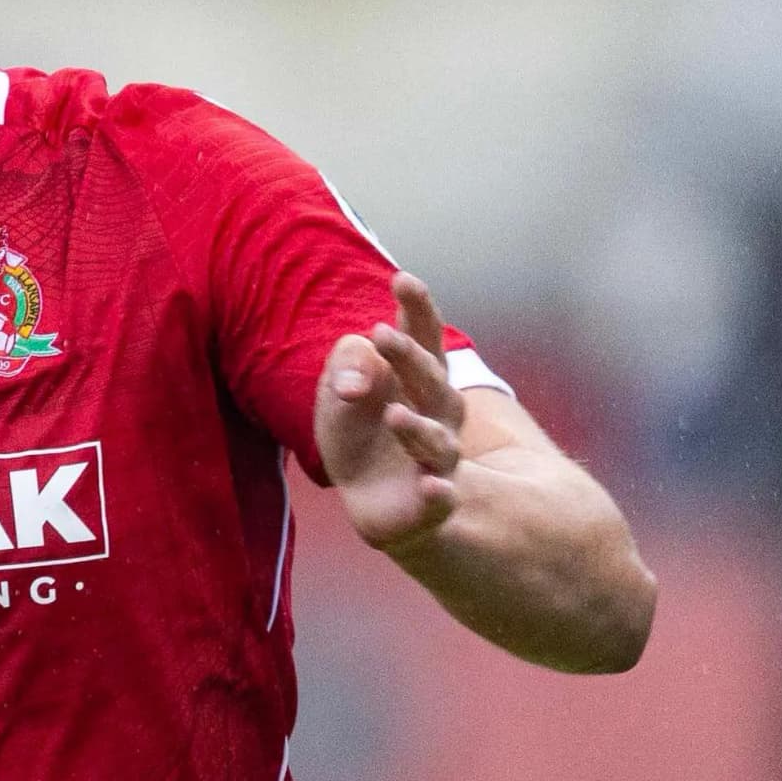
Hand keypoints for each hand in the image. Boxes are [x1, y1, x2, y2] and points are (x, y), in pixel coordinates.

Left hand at [314, 271, 471, 550]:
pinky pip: (441, 498)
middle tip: (382, 334)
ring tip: (392, 415)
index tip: (402, 278)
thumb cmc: (359, 433)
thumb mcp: (340, 392)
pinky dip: (438, 493)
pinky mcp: (429, 502)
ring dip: (417, 428)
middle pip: (432, 382)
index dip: (417, 309)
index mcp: (416, 380)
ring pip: (438, 441)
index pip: (424, 339)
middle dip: (410, 359)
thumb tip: (358, 377)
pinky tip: (430, 485)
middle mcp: (437, 415)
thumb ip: (348, 367)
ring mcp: (437, 459)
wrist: (369, 498)